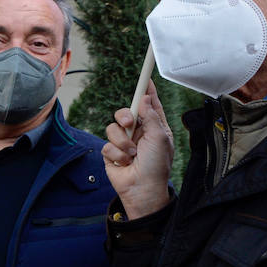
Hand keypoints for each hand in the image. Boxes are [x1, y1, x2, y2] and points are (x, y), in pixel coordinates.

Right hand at [102, 81, 174, 218]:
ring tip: (131, 154)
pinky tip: (124, 162)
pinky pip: (107, 144)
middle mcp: (139, 132)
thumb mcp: (159, 138)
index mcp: (154, 127)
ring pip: (113, 128)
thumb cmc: (156, 166)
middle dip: (125, 116)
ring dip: (122, 141)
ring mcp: (124, 142)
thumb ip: (150, 116)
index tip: (146, 77)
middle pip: (125, 112)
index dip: (147, 91)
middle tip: (129, 123)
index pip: (149, 104)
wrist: (142, 189)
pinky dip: (116, 154)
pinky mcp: (112, 153)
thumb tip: (145, 97)